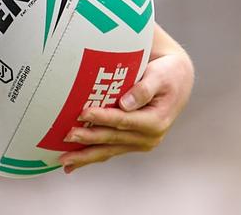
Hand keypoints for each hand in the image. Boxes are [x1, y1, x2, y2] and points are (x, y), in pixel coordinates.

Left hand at [59, 39, 193, 173]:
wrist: (176, 82)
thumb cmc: (167, 74)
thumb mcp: (160, 76)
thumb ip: (144, 89)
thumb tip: (125, 103)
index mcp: (156, 121)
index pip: (124, 120)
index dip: (103, 117)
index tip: (83, 113)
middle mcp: (149, 137)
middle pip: (112, 138)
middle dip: (88, 138)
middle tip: (66, 136)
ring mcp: (140, 143)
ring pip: (108, 150)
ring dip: (85, 155)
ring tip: (64, 160)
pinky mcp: (132, 143)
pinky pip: (109, 151)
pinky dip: (91, 156)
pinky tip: (73, 164)